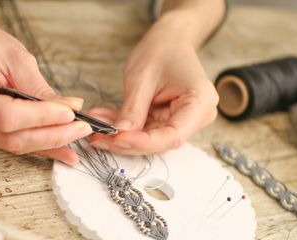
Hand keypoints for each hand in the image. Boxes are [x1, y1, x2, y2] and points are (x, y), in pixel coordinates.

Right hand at [0, 19, 91, 165]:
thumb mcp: (15, 55)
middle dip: (51, 136)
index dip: (42, 118)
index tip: (71, 114)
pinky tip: (59, 148)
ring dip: (47, 144)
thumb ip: (38, 87)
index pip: (7, 115)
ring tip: (75, 138)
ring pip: (10, 145)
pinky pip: (8, 142)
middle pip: (10, 138)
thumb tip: (68, 110)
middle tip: (80, 129)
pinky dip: (36, 145)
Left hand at [89, 13, 217, 154]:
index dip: (143, 142)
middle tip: (99, 137)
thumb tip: (119, 135)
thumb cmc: (161, 50)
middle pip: (161, 142)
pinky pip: (146, 131)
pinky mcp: (169, 121)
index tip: (117, 138)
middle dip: (127, 141)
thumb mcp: (141, 78)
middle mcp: (197, 116)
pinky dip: (125, 128)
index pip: (172, 136)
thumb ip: (133, 109)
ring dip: (122, 136)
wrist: (170, 39)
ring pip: (150, 139)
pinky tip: (104, 121)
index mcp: (200, 103)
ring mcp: (184, 121)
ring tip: (96, 128)